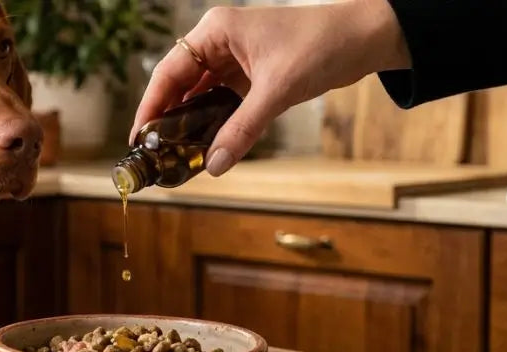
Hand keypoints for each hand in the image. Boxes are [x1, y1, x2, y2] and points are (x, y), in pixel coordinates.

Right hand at [130, 0, 409, 175]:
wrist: (367, 38)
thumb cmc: (322, 45)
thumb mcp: (277, 90)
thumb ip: (242, 129)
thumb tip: (214, 165)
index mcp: (215, 31)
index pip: (169, 72)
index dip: (151, 106)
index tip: (139, 138)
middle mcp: (219, 42)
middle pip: (180, 85)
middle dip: (169, 119)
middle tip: (156, 153)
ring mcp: (235, 58)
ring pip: (200, 96)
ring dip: (192, 124)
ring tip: (178, 155)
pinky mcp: (252, 74)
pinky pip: (223, 101)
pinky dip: (215, 123)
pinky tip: (208, 145)